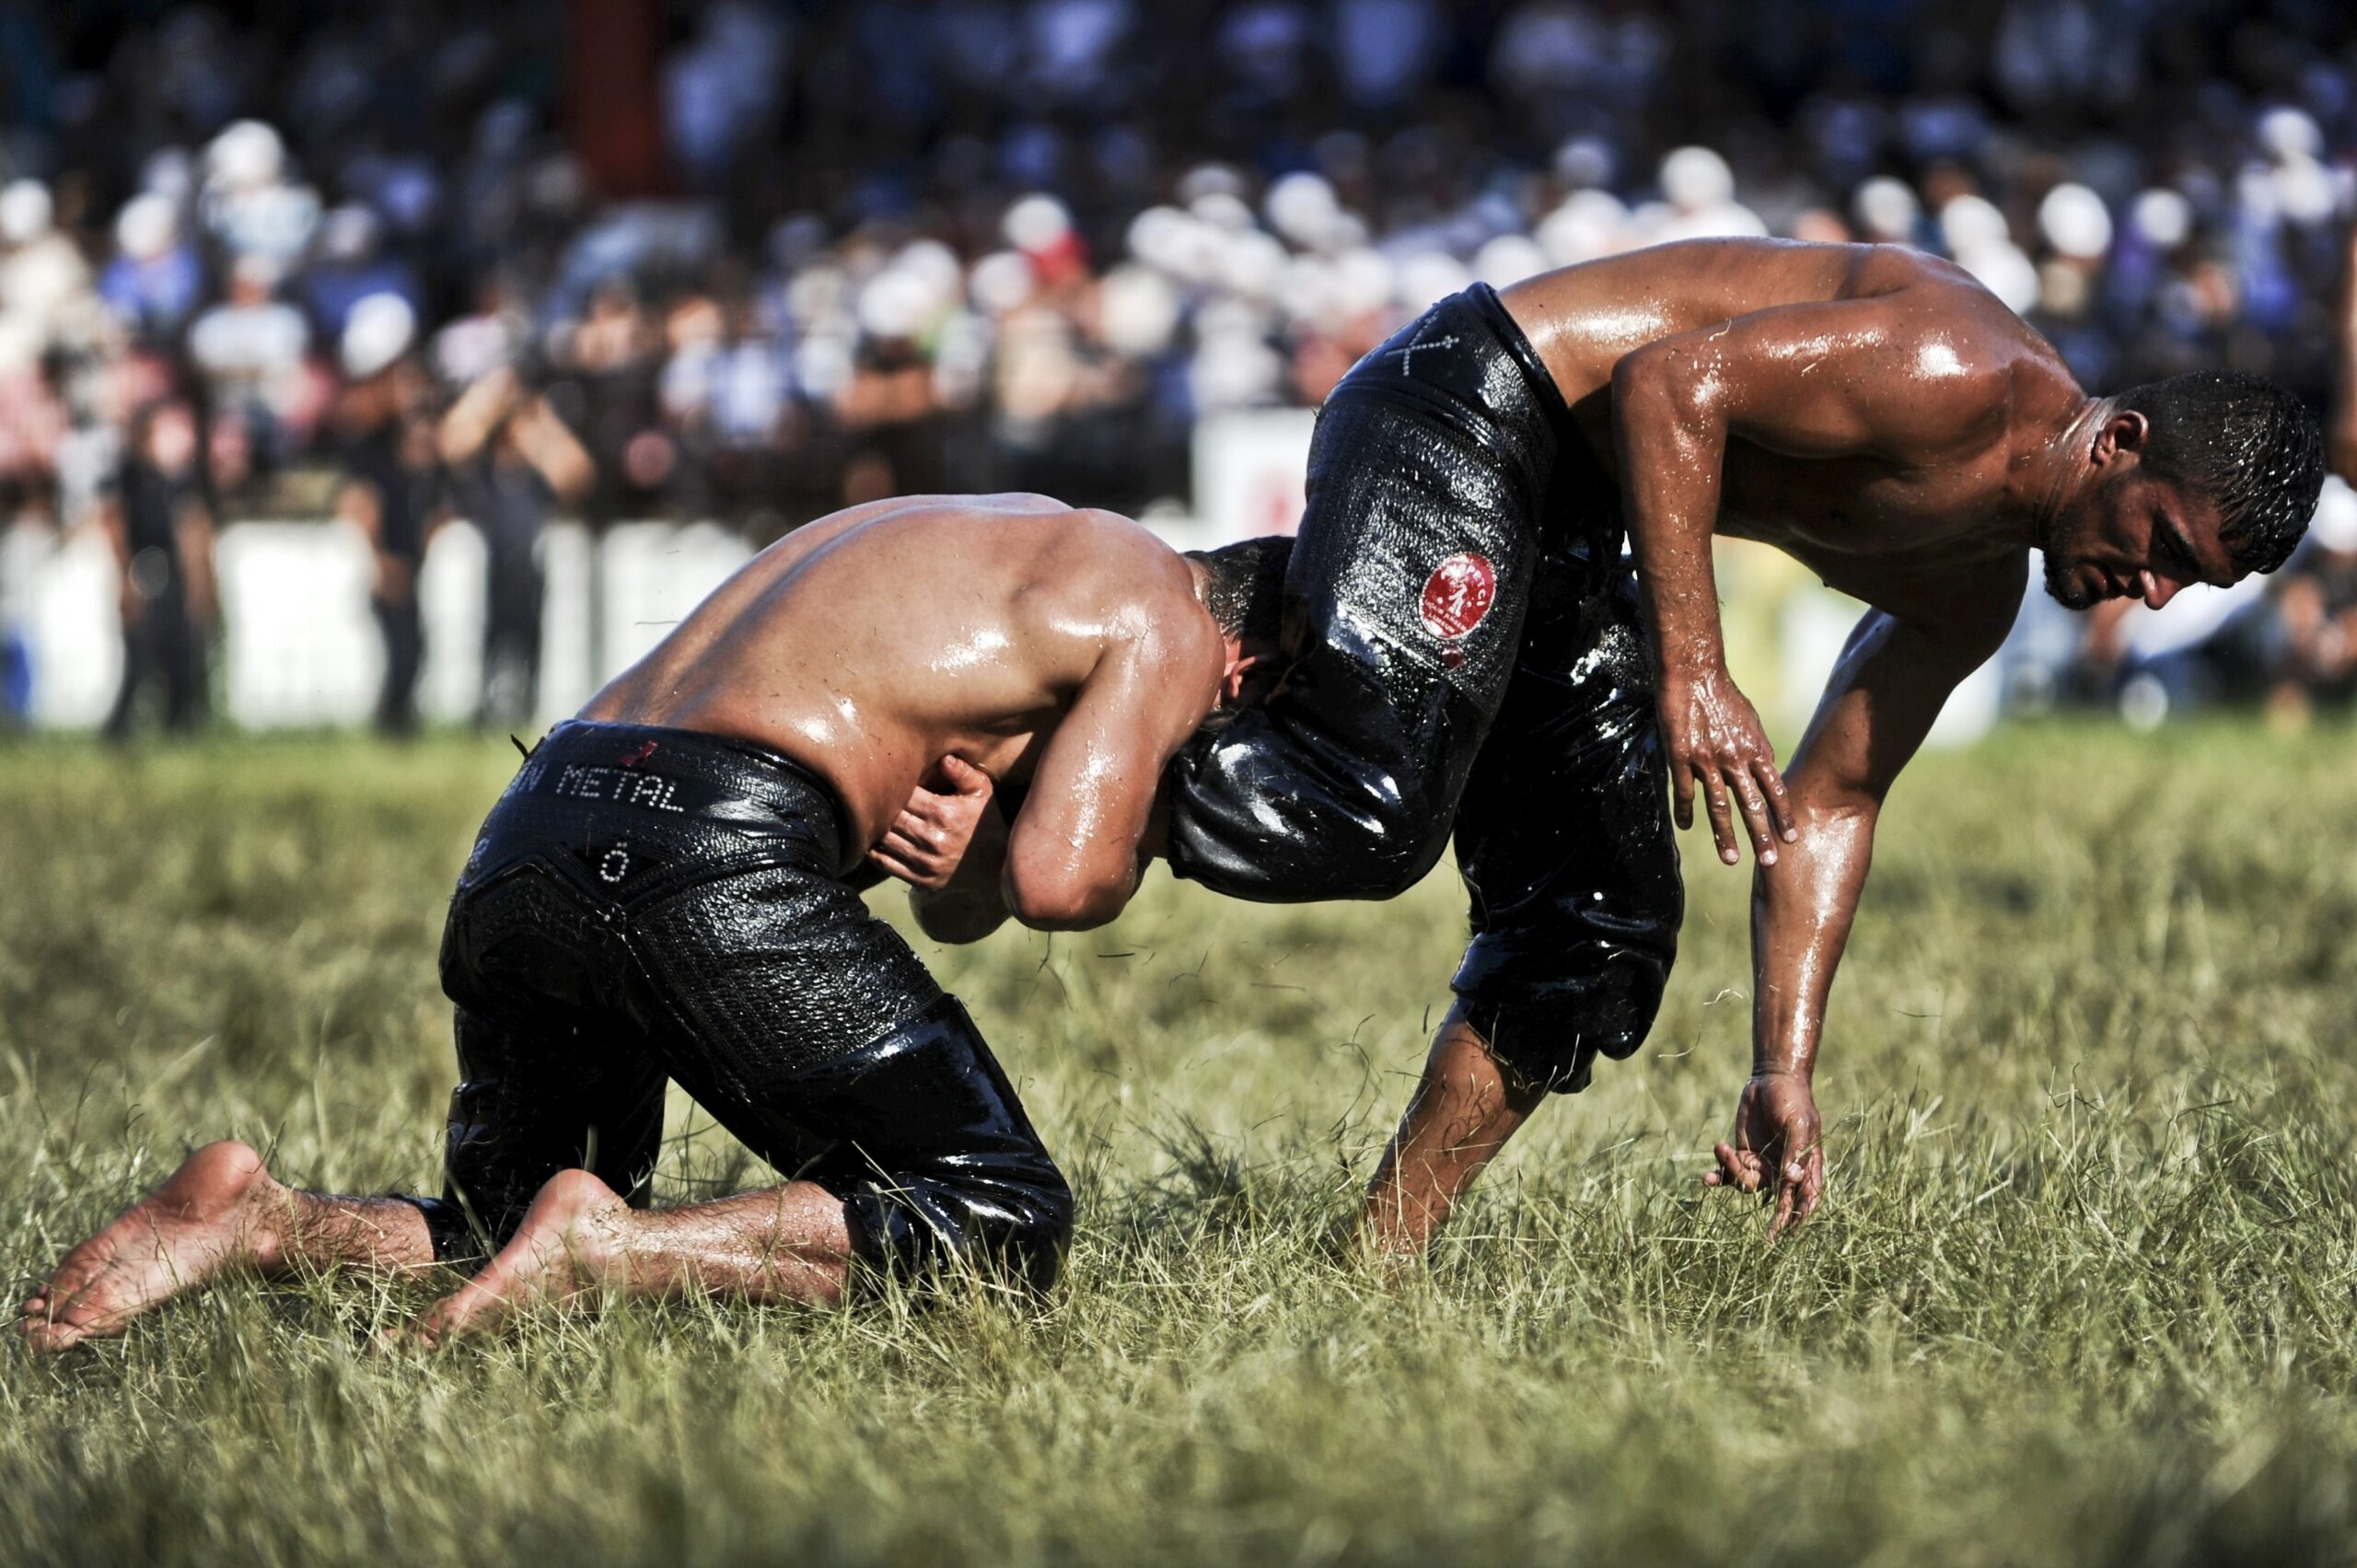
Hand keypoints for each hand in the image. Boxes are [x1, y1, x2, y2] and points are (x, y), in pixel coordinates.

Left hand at [869, 755, 1000, 890]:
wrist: (997, 864)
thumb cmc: (986, 821)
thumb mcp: (982, 791)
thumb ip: (963, 772)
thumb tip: (944, 758)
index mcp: (943, 812)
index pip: (903, 794)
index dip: (892, 785)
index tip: (885, 779)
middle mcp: (931, 837)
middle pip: (890, 816)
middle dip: (880, 805)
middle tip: (870, 796)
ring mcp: (924, 861)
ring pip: (884, 839)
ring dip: (875, 828)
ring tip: (869, 816)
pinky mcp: (920, 878)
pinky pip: (886, 863)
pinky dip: (874, 852)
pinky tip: (872, 840)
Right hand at [1659, 662, 1794, 866]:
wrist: (1694, 674)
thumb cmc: (1723, 695)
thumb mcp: (1751, 721)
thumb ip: (1757, 748)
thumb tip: (1766, 768)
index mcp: (1755, 750)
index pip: (1776, 791)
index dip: (1783, 817)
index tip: (1791, 839)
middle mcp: (1736, 759)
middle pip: (1752, 806)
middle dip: (1762, 836)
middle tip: (1769, 863)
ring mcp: (1708, 761)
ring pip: (1720, 807)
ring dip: (1726, 836)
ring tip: (1731, 859)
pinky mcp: (1682, 758)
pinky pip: (1686, 792)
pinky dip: (1685, 813)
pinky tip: (1685, 828)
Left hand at [1703, 1071, 1823, 1234]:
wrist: (1770, 1079)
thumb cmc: (1792, 1101)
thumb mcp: (1798, 1125)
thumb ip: (1796, 1151)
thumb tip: (1794, 1179)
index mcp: (1806, 1165)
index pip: (1806, 1197)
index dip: (1801, 1216)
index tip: (1792, 1231)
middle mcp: (1784, 1170)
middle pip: (1778, 1199)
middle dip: (1775, 1218)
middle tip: (1768, 1237)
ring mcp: (1762, 1164)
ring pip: (1748, 1185)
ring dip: (1732, 1172)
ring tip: (1722, 1148)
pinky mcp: (1742, 1155)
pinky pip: (1728, 1173)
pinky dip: (1717, 1176)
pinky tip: (1706, 1178)